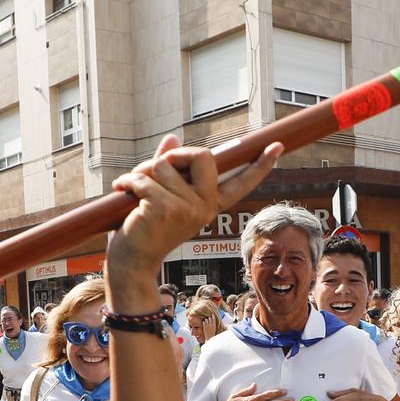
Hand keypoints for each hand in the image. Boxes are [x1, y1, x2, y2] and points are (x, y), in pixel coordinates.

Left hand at [106, 135, 280, 302]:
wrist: (132, 262)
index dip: (259, 165)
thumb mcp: (163, 194)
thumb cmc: (145, 228)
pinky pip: (144, 178)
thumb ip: (169, 166)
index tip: (277, 147)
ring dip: (140, 173)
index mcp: (210, 204)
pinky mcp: (166, 209)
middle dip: (173, 156)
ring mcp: (188, 209)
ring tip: (134, 194)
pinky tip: (123, 193)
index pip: (240, 182)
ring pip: (163, 165)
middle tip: (153, 171)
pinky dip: (127, 182)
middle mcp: (205, 207)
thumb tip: (173, 138)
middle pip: (203, 155)